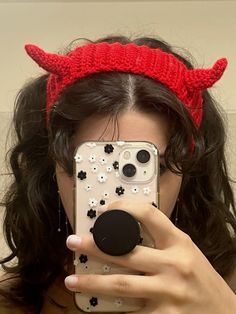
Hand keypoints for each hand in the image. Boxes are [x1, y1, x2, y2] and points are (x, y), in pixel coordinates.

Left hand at [65, 199, 235, 313]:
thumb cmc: (202, 281)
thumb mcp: (187, 252)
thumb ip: (162, 240)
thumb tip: (128, 231)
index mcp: (180, 242)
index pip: (148, 213)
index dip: (123, 206)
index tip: (104, 209)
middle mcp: (174, 265)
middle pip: (126, 252)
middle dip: (95, 247)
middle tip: (74, 242)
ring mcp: (168, 292)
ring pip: (121, 284)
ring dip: (93, 281)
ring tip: (72, 278)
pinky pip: (130, 312)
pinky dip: (111, 308)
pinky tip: (95, 305)